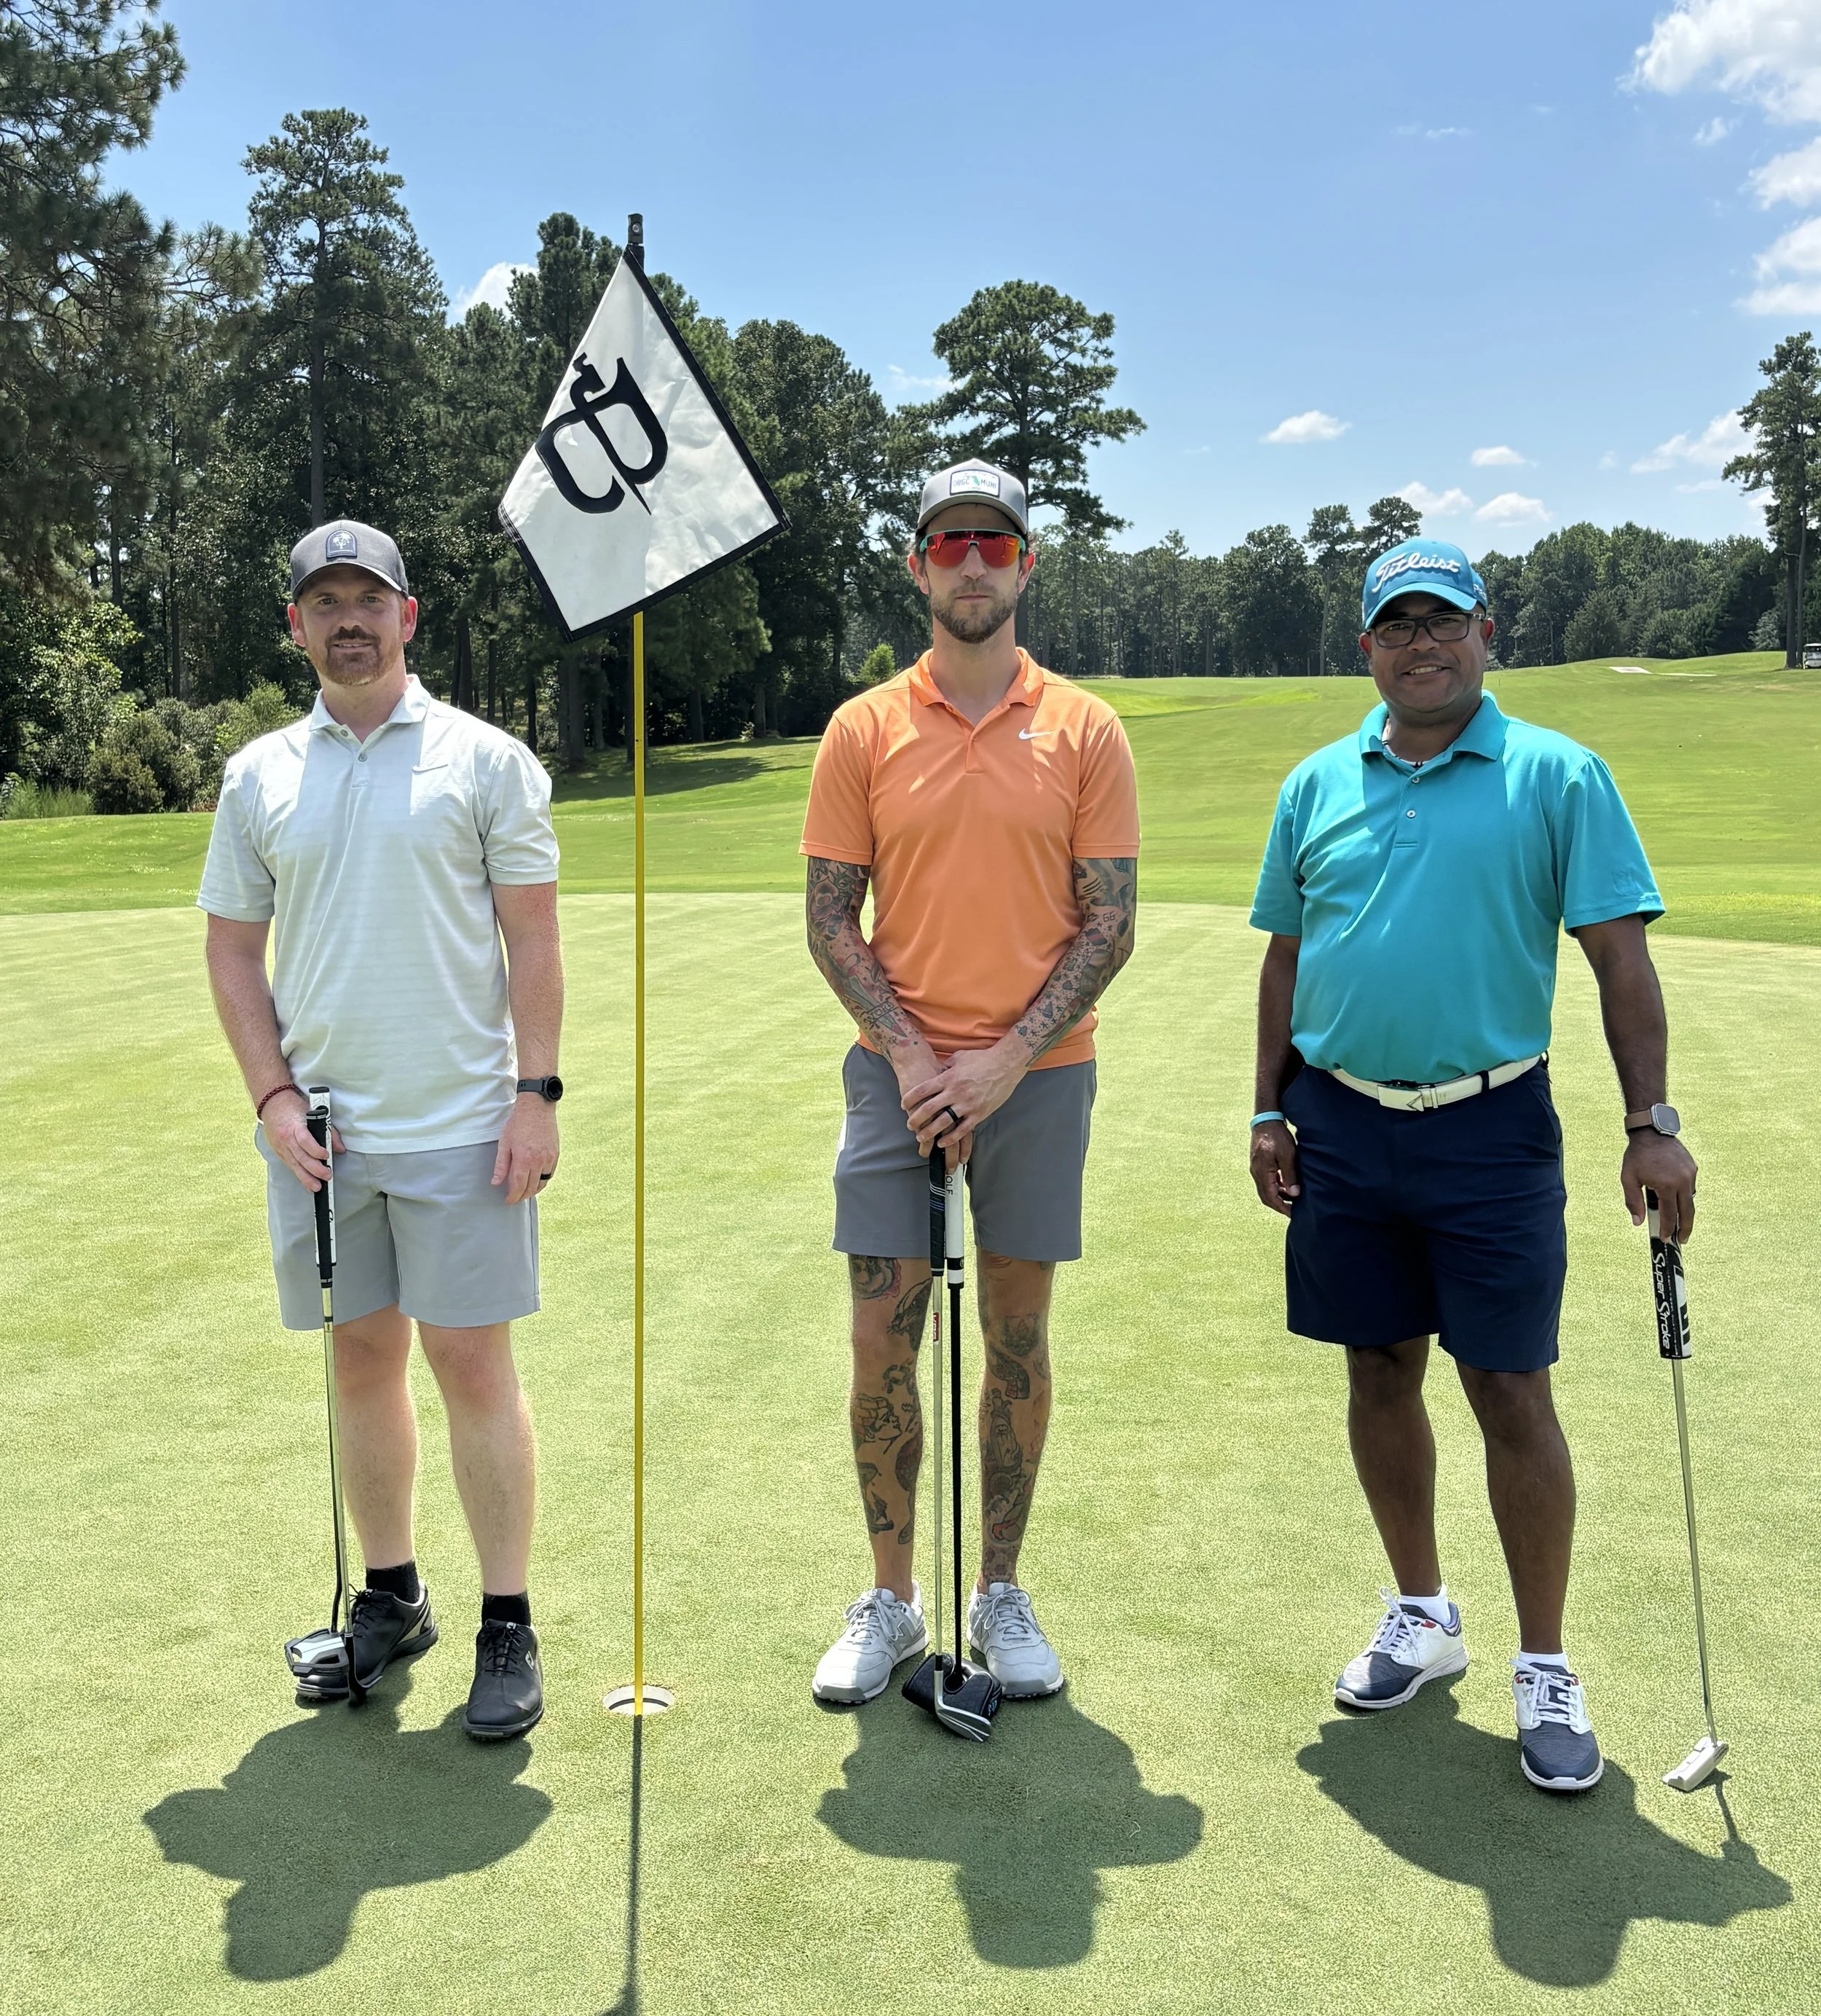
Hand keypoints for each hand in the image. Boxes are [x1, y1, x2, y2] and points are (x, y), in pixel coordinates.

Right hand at [263, 1088, 341, 1191]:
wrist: (271, 1103)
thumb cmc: (293, 1106)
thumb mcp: (312, 1112)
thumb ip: (328, 1130)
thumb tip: (339, 1148)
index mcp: (295, 1126)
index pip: (305, 1140)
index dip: (315, 1149)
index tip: (326, 1155)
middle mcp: (286, 1138)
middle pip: (300, 1156)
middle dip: (314, 1169)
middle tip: (327, 1176)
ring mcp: (281, 1146)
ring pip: (294, 1165)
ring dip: (306, 1177)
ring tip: (317, 1187)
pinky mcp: (279, 1152)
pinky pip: (290, 1165)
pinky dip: (299, 1175)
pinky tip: (307, 1183)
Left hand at [494, 1093, 559, 1204]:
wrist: (536, 1108)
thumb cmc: (518, 1123)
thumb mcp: (504, 1143)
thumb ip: (501, 1166)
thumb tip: (496, 1183)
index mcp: (524, 1159)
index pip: (519, 1187)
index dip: (513, 1197)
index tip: (508, 1200)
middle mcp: (539, 1161)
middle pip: (531, 1188)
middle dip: (522, 1196)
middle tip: (515, 1198)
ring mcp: (549, 1158)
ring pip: (542, 1183)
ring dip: (533, 1190)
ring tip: (525, 1192)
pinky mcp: (555, 1154)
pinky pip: (550, 1173)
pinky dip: (543, 1180)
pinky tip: (536, 1180)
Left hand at [901, 1039, 1028, 1166]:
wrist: (1006, 1064)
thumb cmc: (983, 1058)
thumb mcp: (960, 1057)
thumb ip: (947, 1065)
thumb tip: (938, 1069)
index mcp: (948, 1077)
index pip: (923, 1090)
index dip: (910, 1099)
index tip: (904, 1105)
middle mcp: (955, 1092)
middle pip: (929, 1108)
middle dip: (916, 1119)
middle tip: (909, 1124)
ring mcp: (968, 1104)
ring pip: (943, 1122)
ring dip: (929, 1131)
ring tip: (921, 1137)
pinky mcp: (979, 1113)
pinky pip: (962, 1129)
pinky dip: (950, 1138)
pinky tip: (941, 1143)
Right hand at [1249, 1120, 1300, 1215]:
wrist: (1266, 1120)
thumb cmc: (1277, 1135)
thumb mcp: (1287, 1155)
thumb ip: (1290, 1175)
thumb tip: (1294, 1194)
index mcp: (1262, 1172)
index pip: (1270, 1197)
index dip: (1282, 1207)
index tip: (1293, 1214)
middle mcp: (1256, 1172)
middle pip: (1265, 1196)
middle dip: (1278, 1205)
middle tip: (1293, 1211)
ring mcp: (1256, 1168)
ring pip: (1265, 1189)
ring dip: (1277, 1196)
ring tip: (1292, 1199)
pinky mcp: (1259, 1164)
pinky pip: (1266, 1181)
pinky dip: (1275, 1187)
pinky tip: (1286, 1186)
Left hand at [1623, 1129, 1696, 1243]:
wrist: (1651, 1131)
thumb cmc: (1637, 1155)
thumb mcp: (1628, 1178)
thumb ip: (1633, 1201)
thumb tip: (1638, 1222)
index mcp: (1666, 1185)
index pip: (1670, 1214)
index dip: (1668, 1229)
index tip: (1666, 1239)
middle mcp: (1683, 1181)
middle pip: (1688, 1212)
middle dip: (1685, 1228)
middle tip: (1682, 1240)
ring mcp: (1690, 1174)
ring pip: (1691, 1200)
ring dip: (1686, 1213)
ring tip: (1681, 1225)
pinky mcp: (1693, 1168)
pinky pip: (1690, 1188)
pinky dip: (1685, 1197)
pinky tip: (1678, 1203)